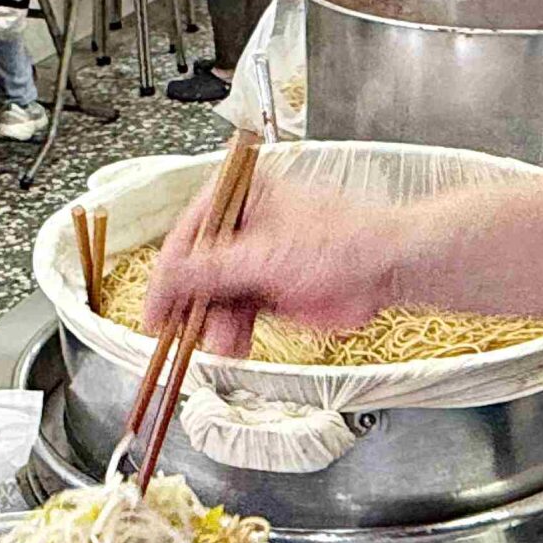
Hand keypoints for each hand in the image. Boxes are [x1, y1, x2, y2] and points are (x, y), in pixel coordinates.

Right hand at [143, 169, 404, 356]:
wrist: (387, 270)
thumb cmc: (343, 242)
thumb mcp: (264, 256)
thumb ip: (211, 270)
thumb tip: (167, 277)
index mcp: (241, 196)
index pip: (187, 235)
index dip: (168, 275)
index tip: (155, 307)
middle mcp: (244, 224)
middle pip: (198, 269)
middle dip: (193, 306)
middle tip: (181, 333)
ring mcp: (256, 258)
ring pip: (216, 297)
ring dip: (213, 325)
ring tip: (221, 344)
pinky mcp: (269, 289)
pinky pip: (237, 314)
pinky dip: (232, 333)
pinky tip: (232, 347)